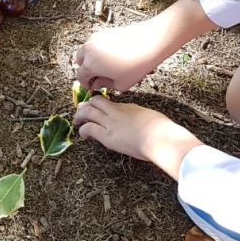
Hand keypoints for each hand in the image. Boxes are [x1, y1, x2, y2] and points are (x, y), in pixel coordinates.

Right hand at [74, 20, 171, 91]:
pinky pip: (94, 43)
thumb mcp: (121, 84)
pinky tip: (111, 56)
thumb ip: (105, 85)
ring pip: (85, 51)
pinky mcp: (103, 32)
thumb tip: (98, 83)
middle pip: (79, 61)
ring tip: (105, 65)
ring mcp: (95, 39)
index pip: (80, 76)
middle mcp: (88, 50)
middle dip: (85, 69)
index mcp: (90, 65)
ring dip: (90, 59)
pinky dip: (97, 50)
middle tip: (97, 75)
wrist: (150, 42)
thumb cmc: (137, 64)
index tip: (93, 86)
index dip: (86, 83)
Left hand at [75, 97, 201, 178]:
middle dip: (86, 105)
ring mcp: (111, 123)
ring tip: (76, 121)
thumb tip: (141, 123)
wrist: (162, 138)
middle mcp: (118, 111)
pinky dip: (83, 130)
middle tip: (80, 110)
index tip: (96, 107)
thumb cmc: (163, 131)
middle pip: (96, 102)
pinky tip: (82, 134)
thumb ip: (141, 118)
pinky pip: (89, 129)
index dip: (100, 103)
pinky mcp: (108, 136)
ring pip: (88, 112)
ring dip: (79, 116)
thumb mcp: (150, 118)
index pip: (110, 102)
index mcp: (129, 107)